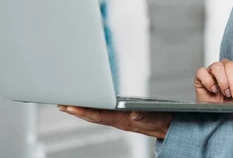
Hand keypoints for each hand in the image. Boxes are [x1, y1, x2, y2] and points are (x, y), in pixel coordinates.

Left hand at [57, 105, 171, 138]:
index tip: (69, 106)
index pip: (99, 115)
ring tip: (69, 106)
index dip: (83, 111)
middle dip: (77, 110)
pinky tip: (89, 106)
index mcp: (124, 120)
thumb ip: (145, 116)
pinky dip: (93, 109)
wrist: (171, 127)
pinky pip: (104, 114)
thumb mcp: (157, 118)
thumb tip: (133, 114)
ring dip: (82, 111)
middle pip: (94, 116)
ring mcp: (121, 120)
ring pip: (97, 116)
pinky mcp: (124, 117)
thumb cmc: (165, 121)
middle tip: (61, 104)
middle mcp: (120, 120)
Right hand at [195, 59, 232, 103]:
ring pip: (217, 66)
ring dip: (223, 81)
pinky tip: (213, 90)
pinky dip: (208, 81)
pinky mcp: (201, 77)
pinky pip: (202, 72)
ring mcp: (213, 71)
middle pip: (230, 65)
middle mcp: (226, 68)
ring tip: (225, 94)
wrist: (218, 115)